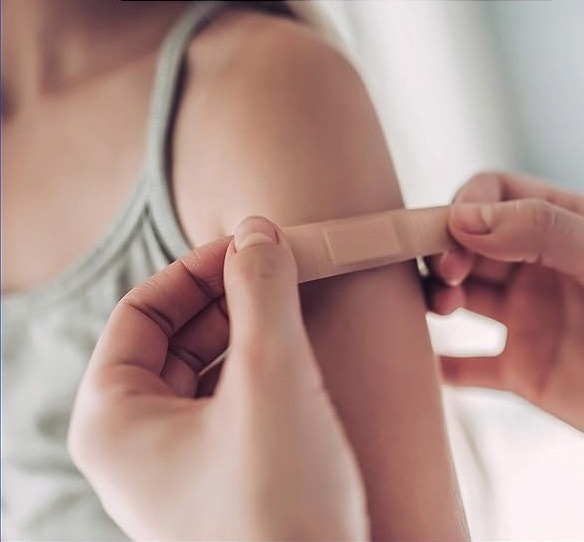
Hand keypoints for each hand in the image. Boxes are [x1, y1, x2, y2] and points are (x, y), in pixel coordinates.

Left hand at [68, 217, 366, 540]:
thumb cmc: (281, 504)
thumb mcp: (271, 380)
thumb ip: (263, 294)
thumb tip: (259, 231)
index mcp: (112, 419)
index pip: (141, 311)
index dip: (196, 268)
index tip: (251, 244)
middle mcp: (134, 443)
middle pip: (172, 337)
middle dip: (226, 295)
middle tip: (280, 267)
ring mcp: (176, 463)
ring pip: (204, 367)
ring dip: (248, 327)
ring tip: (294, 302)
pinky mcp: (218, 475)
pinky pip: (228, 399)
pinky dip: (259, 365)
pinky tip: (296, 352)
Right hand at [428, 171, 583, 462]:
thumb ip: (544, 231)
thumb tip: (466, 217)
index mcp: (563, 227)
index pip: (494, 195)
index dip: (465, 207)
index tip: (453, 232)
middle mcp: (537, 269)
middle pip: (467, 244)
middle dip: (444, 251)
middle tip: (446, 275)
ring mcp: (527, 320)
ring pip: (460, 296)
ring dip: (436, 296)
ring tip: (441, 308)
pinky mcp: (522, 371)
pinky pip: (470, 366)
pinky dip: (444, 366)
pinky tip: (428, 364)